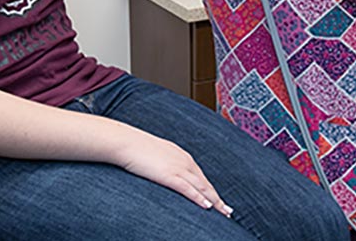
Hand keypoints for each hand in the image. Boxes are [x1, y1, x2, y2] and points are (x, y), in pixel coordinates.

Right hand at [112, 126, 232, 216]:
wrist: (126, 142)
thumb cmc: (137, 148)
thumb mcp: (157, 155)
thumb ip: (166, 163)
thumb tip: (166, 172)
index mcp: (182, 156)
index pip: (201, 178)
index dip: (211, 191)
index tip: (219, 201)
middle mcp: (185, 162)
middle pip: (206, 184)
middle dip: (218, 199)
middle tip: (228, 212)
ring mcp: (178, 168)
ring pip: (201, 188)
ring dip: (214, 202)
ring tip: (223, 213)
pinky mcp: (169, 175)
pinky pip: (188, 189)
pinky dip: (199, 198)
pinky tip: (207, 206)